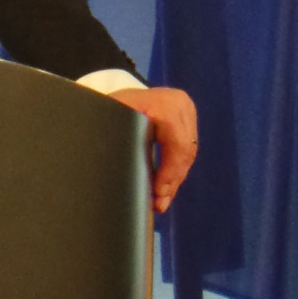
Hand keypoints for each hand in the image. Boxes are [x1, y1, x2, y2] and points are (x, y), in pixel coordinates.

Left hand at [105, 84, 198, 212]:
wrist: (118, 94)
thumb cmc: (109, 108)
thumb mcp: (109, 119)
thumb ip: (116, 141)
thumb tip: (118, 176)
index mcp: (163, 103)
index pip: (176, 142)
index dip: (169, 171)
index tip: (158, 193)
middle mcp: (179, 103)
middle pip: (185, 150)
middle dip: (172, 181)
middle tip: (160, 204)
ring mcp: (186, 110)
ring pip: (188, 153)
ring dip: (175, 179)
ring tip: (162, 201)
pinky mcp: (188, 118)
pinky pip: (187, 149)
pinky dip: (176, 170)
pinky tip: (166, 187)